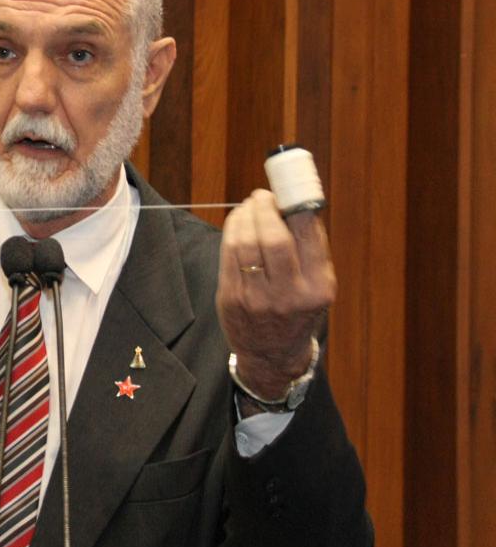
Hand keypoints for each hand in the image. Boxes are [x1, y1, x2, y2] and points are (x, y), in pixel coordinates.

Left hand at [215, 189, 335, 398]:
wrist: (272, 354)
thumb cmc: (297, 308)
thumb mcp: (317, 285)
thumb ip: (310, 247)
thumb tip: (293, 200)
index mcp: (318, 287)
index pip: (307, 234)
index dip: (292, 205)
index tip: (285, 192)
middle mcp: (289, 294)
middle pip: (273, 237)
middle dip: (264, 208)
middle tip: (261, 196)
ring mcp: (257, 298)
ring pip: (245, 243)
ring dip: (244, 216)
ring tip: (248, 207)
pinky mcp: (231, 299)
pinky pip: (228, 255)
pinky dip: (232, 231)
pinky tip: (237, 223)